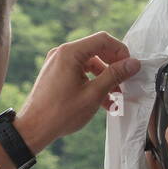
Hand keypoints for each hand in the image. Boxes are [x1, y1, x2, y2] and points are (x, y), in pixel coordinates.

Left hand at [14, 31, 139, 152]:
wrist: (33, 129)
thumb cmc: (60, 113)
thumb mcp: (94, 94)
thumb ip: (115, 75)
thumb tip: (134, 63)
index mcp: (70, 53)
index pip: (103, 40)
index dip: (121, 51)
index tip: (130, 67)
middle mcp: (62, 53)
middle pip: (97, 50)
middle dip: (114, 66)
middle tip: (126, 82)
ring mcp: (57, 63)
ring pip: (90, 63)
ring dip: (105, 77)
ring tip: (116, 96)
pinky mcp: (56, 73)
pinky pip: (80, 72)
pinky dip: (92, 82)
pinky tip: (103, 101)